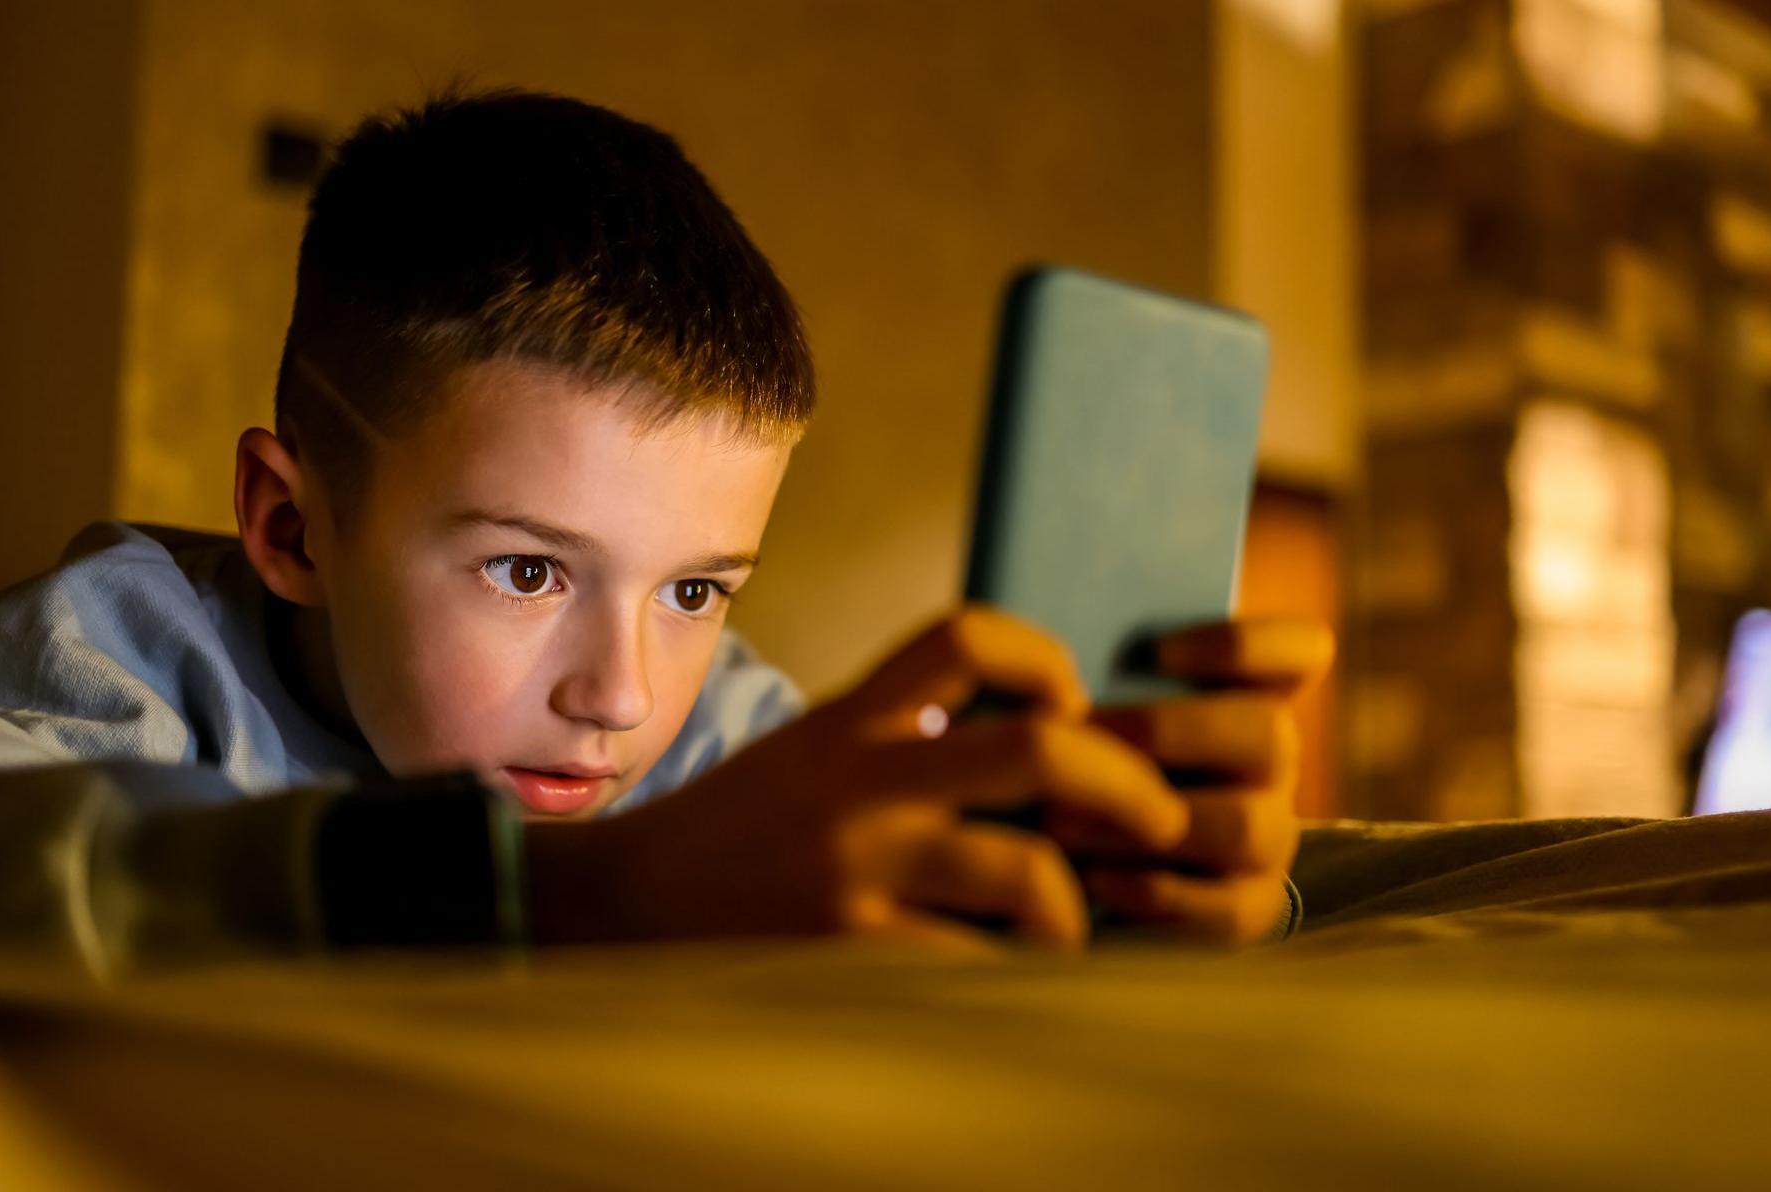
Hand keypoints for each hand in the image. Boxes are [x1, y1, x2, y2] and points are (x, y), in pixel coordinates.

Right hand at [522, 607, 1189, 951]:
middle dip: (1125, 786)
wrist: (608, 910)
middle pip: (1037, 746)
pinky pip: (976, 969)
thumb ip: (895, 736)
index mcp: (850, 718)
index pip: (967, 636)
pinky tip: (1005, 989)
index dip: (1047, 659)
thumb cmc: (729, 837)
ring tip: (1069, 935)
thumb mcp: (806, 756)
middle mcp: (858, 781)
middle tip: (1161, 822)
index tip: (1073, 708)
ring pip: (1028, 873)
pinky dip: (1011, 982)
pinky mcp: (843, 954)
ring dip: (1075, 913)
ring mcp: (853, 869)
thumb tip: (1030, 740)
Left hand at [1051, 618, 1332, 944]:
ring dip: (1144, 818)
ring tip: (1059, 817)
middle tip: (1080, 734)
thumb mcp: (1098, 714)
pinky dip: (1154, 890)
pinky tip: (1091, 879)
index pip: (1301, 652)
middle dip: (1168, 731)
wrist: (1101, 868)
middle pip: (1271, 733)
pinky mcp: (1251, 907)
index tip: (1161, 651)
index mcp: (1250, 695)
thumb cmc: (1086, 765)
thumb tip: (1052, 663)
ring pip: (1246, 825)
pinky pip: (1227, 906)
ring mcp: (1270, 837)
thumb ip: (1100, 683)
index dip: (1248, 644)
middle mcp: (1273, 763)